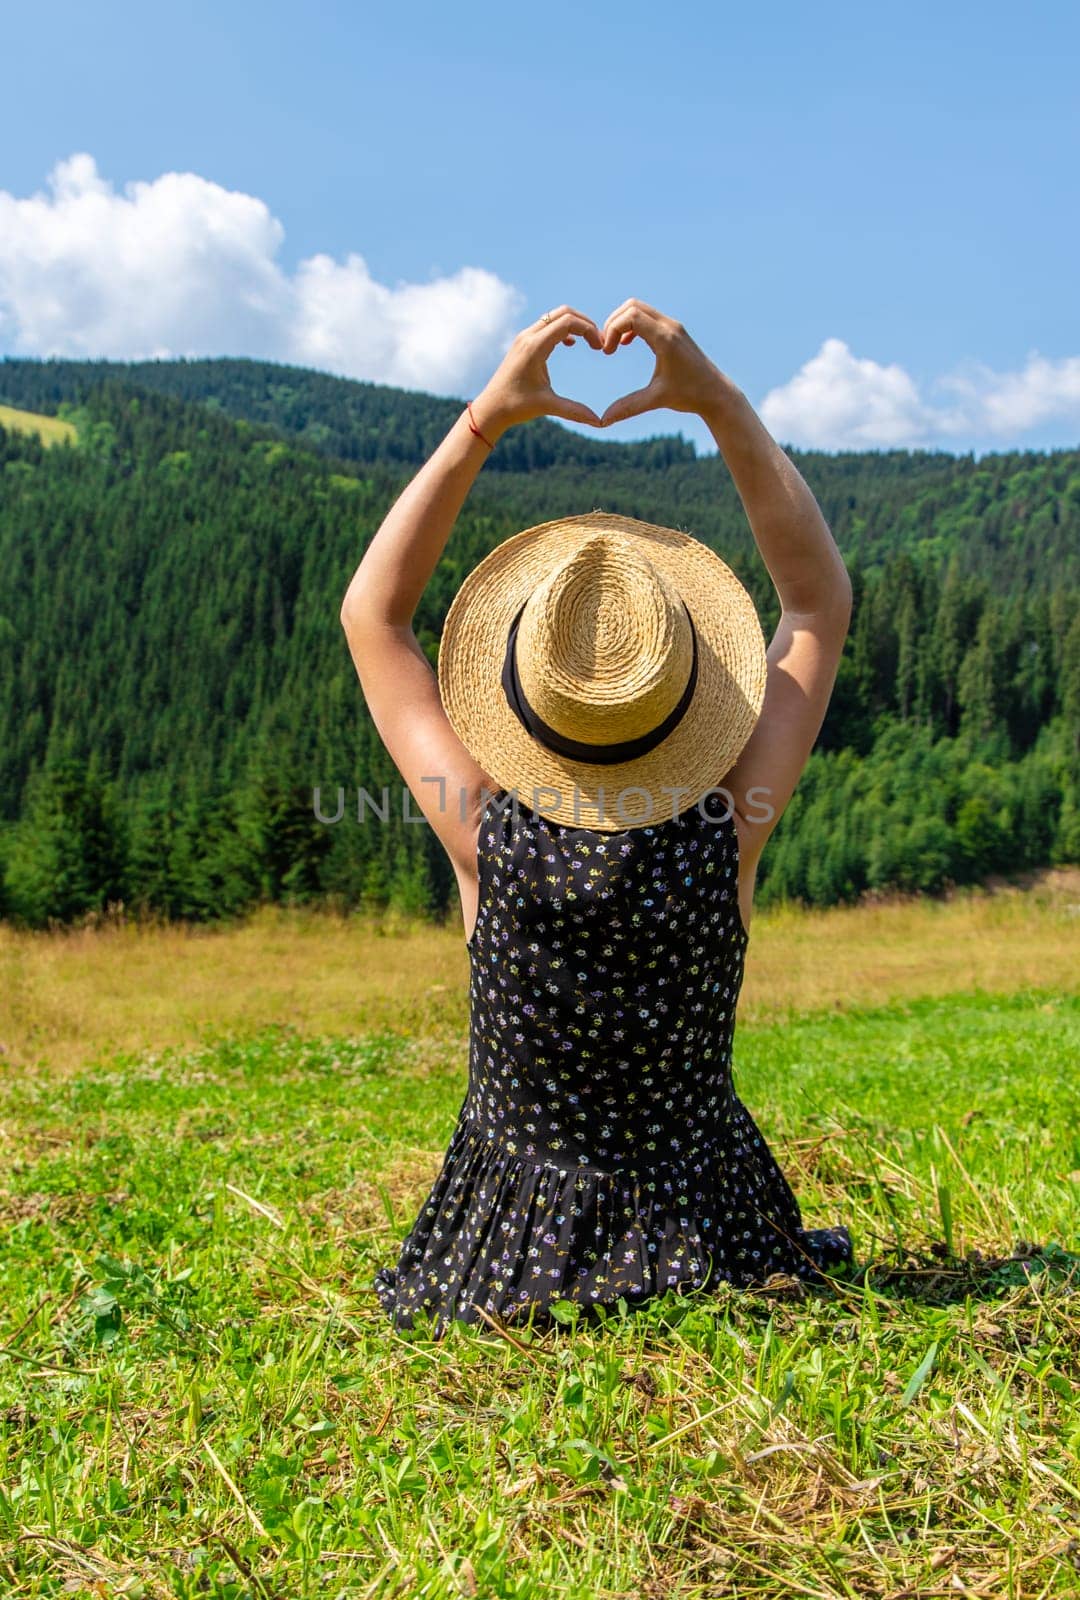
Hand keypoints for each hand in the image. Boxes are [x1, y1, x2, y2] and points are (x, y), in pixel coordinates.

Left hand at [471, 306, 603, 439]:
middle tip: (598, 341)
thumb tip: (599, 423)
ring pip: (555, 316)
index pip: (568, 322)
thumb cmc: (515, 407)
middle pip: (563, 312)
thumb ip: (575, 411)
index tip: (600, 348)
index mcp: (534, 347)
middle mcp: (528, 336)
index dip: (589, 330)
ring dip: (575, 324)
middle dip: (585, 323)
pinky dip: (563, 329)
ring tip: (589, 342)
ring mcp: (524, 337)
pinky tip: (571, 345)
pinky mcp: (523, 342)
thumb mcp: (547, 407)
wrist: (490, 408)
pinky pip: (547, 325)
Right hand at [598, 299, 732, 424]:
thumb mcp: (656, 400)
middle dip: (614, 323)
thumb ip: (628, 407)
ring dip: (622, 322)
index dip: (613, 330)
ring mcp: (673, 326)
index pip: (631, 316)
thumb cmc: (689, 395)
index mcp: (665, 339)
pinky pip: (648, 317)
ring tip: (614, 345)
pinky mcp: (675, 331)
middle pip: (632, 306)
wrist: (717, 393)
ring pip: (640, 309)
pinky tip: (627, 344)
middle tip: (607, 347)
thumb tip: (603, 421)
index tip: (608, 352)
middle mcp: (670, 326)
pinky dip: (633, 325)